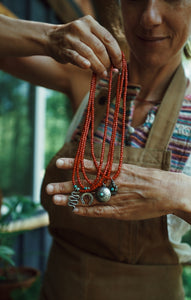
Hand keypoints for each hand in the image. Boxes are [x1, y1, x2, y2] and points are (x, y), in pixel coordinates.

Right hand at [45, 15, 121, 76]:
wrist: (51, 38)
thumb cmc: (76, 39)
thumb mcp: (88, 35)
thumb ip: (101, 45)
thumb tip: (116, 63)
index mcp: (90, 23)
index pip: (108, 38)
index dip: (116, 53)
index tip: (119, 64)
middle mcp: (81, 28)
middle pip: (99, 47)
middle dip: (107, 62)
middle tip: (110, 71)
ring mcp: (71, 38)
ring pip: (89, 54)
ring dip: (98, 66)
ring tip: (103, 74)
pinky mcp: (63, 49)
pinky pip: (75, 57)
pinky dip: (82, 62)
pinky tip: (88, 67)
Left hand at [46, 158, 190, 220]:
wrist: (169, 191)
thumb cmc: (151, 179)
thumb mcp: (132, 169)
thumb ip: (115, 171)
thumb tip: (100, 169)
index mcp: (116, 170)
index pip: (90, 166)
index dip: (74, 164)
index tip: (58, 163)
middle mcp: (113, 182)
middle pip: (85, 184)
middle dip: (66, 186)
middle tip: (49, 188)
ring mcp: (116, 197)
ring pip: (89, 199)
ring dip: (71, 200)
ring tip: (55, 200)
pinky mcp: (121, 211)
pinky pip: (100, 211)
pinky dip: (87, 211)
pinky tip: (74, 211)